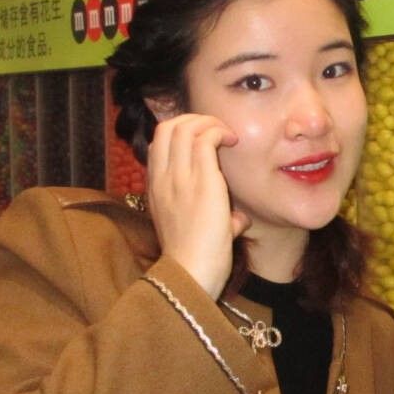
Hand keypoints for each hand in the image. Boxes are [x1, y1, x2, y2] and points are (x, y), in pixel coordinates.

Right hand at [146, 113, 251, 297]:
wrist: (189, 274)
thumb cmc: (196, 261)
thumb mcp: (197, 233)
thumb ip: (215, 219)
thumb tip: (237, 220)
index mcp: (155, 189)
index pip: (158, 143)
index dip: (181, 131)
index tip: (206, 140)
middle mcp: (162, 178)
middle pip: (167, 127)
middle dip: (194, 119)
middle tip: (218, 132)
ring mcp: (179, 178)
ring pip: (184, 126)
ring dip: (209, 122)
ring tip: (227, 135)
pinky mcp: (201, 181)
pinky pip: (205, 138)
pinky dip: (219, 131)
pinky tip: (234, 141)